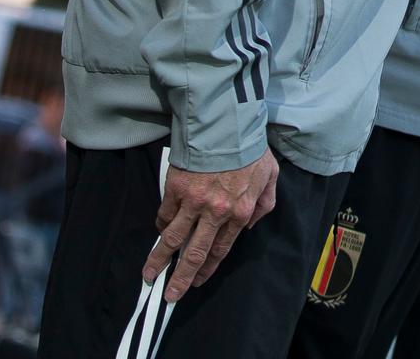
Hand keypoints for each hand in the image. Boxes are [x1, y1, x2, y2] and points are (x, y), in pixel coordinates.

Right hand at [142, 149, 278, 301]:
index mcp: (240, 212)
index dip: (208, 268)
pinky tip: (157, 234)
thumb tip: (252, 225)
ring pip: (172, 239)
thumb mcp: (270, 176)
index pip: (221, 249)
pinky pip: (165, 214)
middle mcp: (216, 213)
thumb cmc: (251, 149)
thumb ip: (265, 203)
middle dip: (181, 277)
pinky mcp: (176, 188)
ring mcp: (193, 202)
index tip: (198, 282)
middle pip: (195, 253)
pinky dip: (160, 226)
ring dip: (159, 260)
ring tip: (149, 276)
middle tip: (171, 295)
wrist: (227, 124)